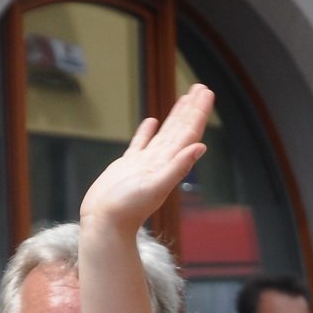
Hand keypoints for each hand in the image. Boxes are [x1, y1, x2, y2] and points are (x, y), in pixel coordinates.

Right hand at [78, 84, 212, 233]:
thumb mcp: (156, 186)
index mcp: (168, 163)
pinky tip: (152, 122)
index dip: (198, 112)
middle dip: (191, 108)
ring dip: (175, 116)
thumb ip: (179, 166)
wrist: (105, 223)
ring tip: (184, 99)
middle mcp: (160, 161)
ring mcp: (145, 163)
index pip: (189, 132)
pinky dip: (148, 132)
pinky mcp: (128, 166)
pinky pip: (141, 144)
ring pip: (165, 133)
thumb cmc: (127, 208)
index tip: (206, 93)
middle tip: (201, 88)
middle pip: (180, 129)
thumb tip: (201, 147)